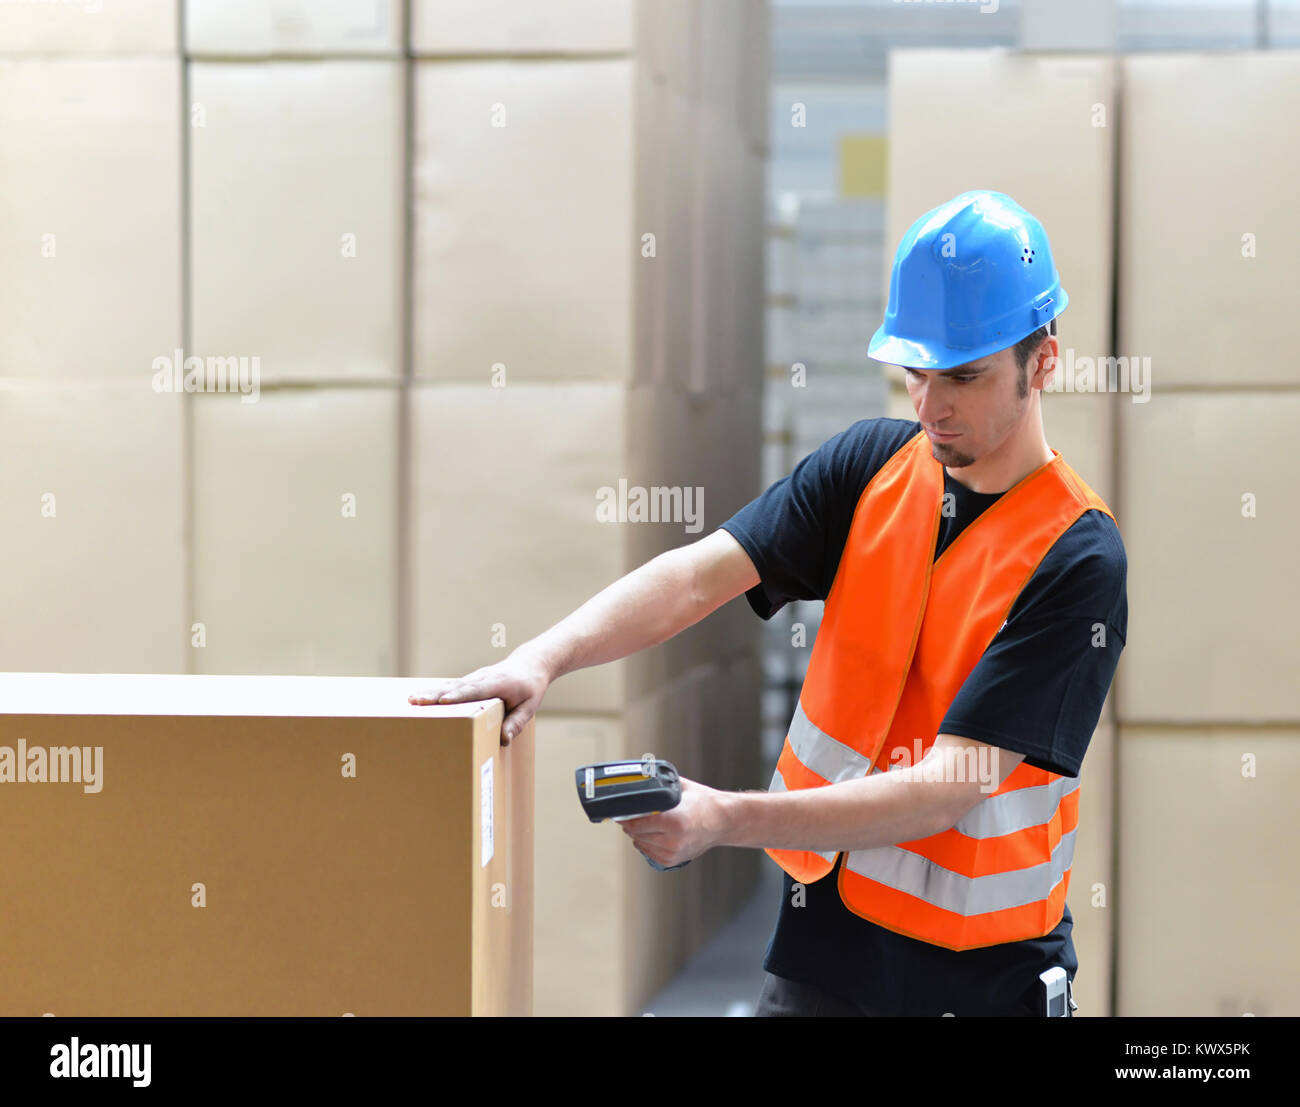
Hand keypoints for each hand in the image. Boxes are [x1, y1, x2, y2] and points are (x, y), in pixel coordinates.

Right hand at [408, 651, 550, 745]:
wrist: (531, 663)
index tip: (442, 702)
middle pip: (456, 687)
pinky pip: (452, 686)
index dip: (459, 697)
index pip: (476, 691)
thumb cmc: (531, 687)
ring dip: (431, 692)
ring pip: (450, 685)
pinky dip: (436, 690)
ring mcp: (475, 677)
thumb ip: (516, 722)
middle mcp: (483, 678)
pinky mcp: (471, 680)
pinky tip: (420, 697)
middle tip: (415, 701)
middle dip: (435, 695)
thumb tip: (503, 739)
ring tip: (411, 700)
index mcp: (498, 684)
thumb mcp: (530, 706)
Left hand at [617, 778, 730, 867]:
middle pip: (636, 834)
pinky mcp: (673, 861)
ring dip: (637, 835)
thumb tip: (639, 780)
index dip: (625, 817)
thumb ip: (659, 785)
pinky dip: (646, 844)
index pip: (637, 823)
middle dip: (630, 825)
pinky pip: (649, 853)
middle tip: (630, 816)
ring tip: (643, 824)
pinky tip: (651, 835)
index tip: (619, 813)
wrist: (722, 821)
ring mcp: (673, 852)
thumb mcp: (680, 787)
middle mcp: (672, 840)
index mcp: (673, 821)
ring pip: (641, 845)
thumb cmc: (704, 803)